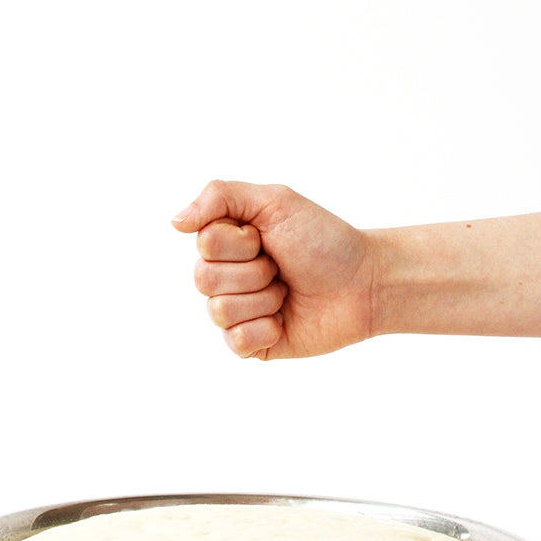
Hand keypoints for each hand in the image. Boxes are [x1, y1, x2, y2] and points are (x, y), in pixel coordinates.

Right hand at [172, 181, 376, 359]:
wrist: (365, 282)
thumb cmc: (324, 239)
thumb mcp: (274, 201)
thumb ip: (220, 196)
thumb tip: (175, 222)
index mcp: (226, 242)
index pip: (205, 244)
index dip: (241, 242)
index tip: (269, 238)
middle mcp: (226, 276)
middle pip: (204, 279)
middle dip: (253, 271)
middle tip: (281, 267)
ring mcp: (238, 312)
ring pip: (219, 311)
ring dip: (264, 298)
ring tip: (287, 291)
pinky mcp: (253, 344)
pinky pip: (236, 341)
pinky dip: (266, 329)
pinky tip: (285, 319)